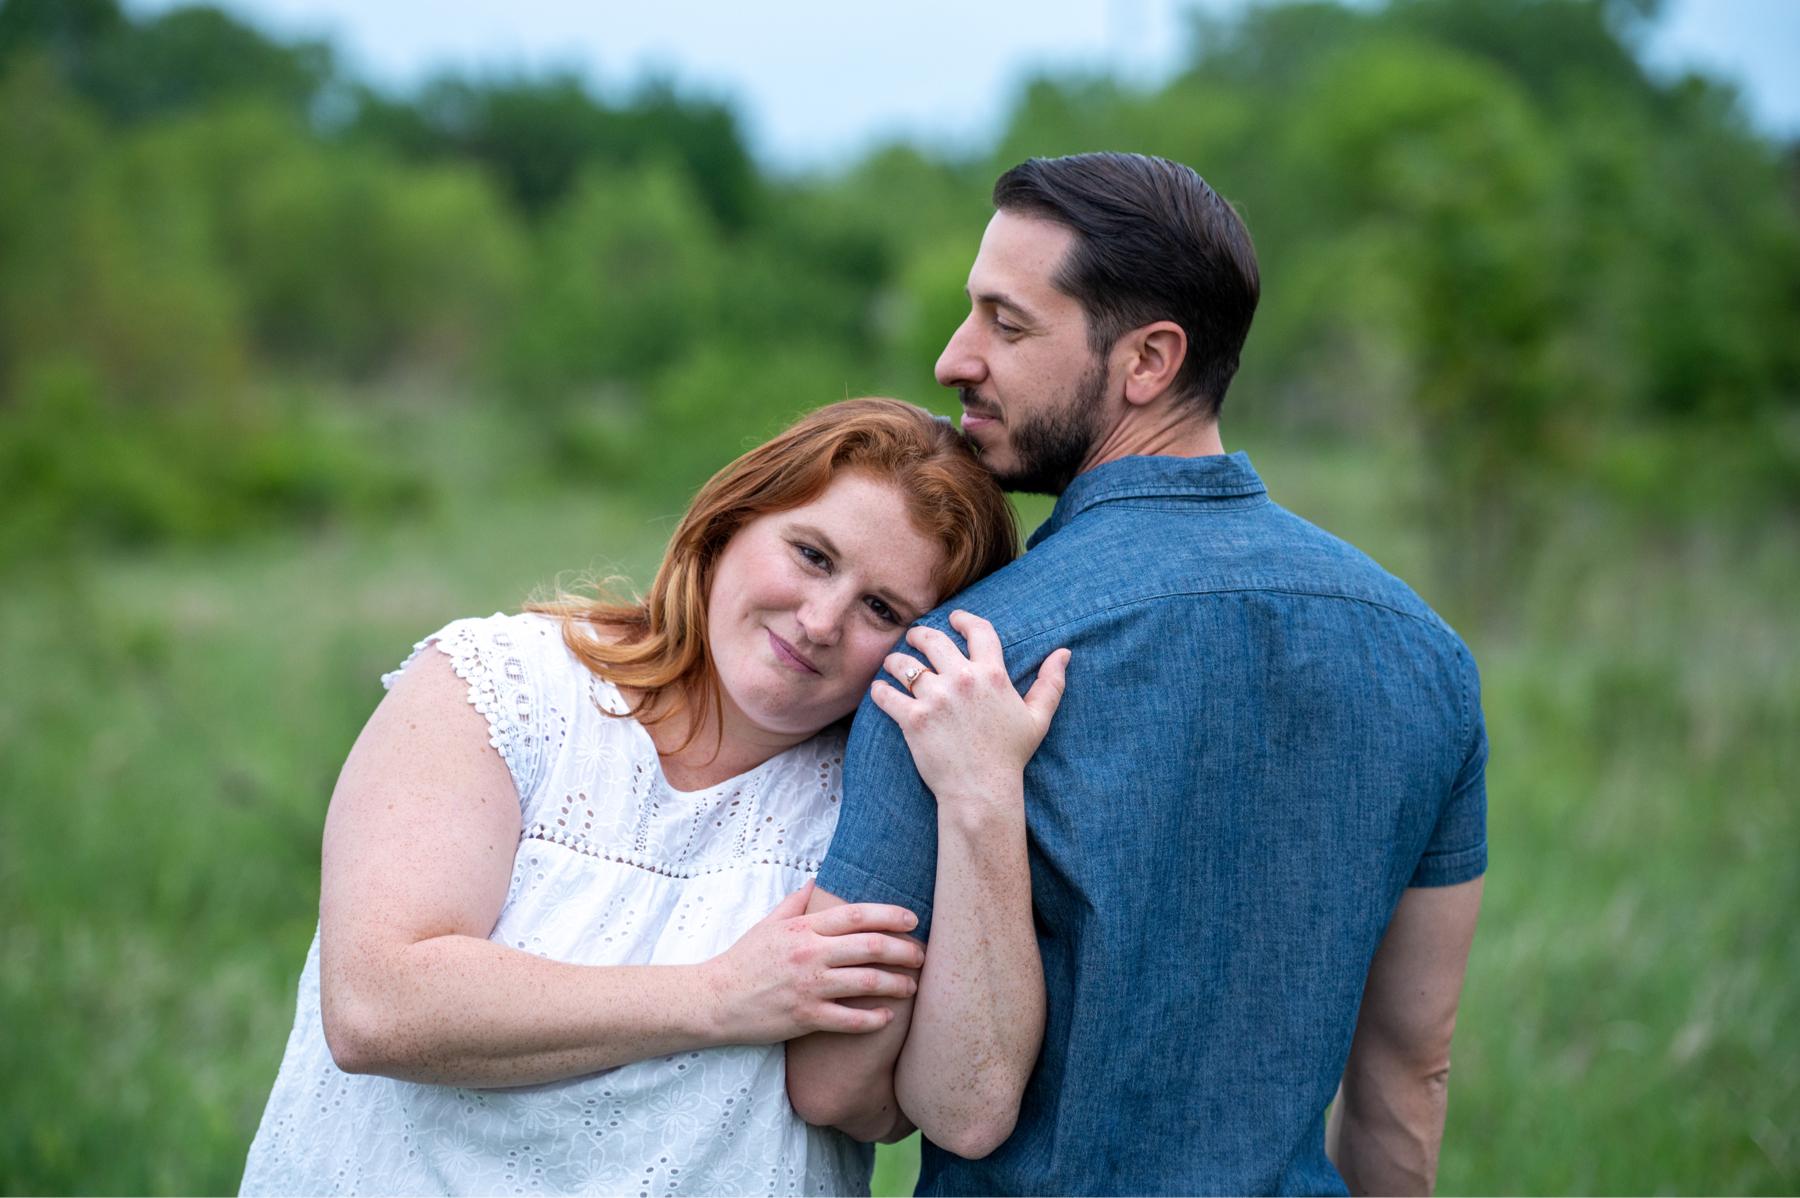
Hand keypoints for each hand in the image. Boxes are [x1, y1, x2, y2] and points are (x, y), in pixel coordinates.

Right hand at [700, 881, 924, 1042]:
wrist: (714, 999)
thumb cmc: (743, 960)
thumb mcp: (767, 924)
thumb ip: (796, 901)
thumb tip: (817, 880)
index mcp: (803, 928)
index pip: (856, 915)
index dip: (890, 915)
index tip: (913, 919)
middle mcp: (809, 954)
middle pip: (870, 947)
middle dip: (903, 950)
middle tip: (923, 955)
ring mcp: (808, 987)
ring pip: (866, 983)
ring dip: (896, 984)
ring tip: (912, 986)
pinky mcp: (805, 1018)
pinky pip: (849, 1020)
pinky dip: (873, 1019)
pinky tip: (887, 1017)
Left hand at [872, 609, 1069, 806]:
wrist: (982, 790)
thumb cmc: (1010, 755)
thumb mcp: (1037, 718)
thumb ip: (1050, 683)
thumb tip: (1064, 653)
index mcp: (992, 675)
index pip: (978, 631)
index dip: (963, 619)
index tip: (953, 618)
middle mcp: (962, 680)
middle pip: (932, 639)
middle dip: (918, 635)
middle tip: (912, 638)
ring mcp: (936, 698)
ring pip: (903, 664)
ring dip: (894, 661)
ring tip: (892, 665)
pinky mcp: (912, 719)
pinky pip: (885, 693)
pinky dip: (878, 690)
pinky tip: (879, 689)